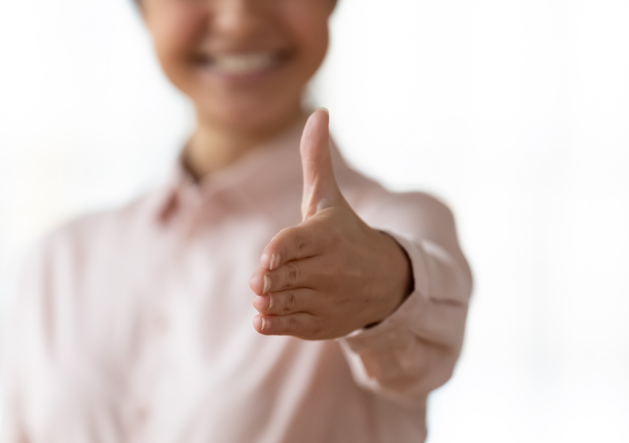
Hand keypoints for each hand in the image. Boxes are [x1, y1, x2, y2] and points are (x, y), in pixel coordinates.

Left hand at [249, 109, 412, 339]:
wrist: (387, 281)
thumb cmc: (346, 232)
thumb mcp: (329, 197)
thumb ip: (316, 159)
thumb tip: (320, 112)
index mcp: (325, 236)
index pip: (296, 243)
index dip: (280, 252)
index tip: (266, 260)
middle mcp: (328, 269)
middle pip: (284, 275)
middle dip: (270, 278)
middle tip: (259, 281)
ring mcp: (326, 299)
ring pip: (286, 300)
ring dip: (270, 300)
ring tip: (263, 296)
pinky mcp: (322, 323)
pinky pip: (292, 325)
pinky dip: (275, 323)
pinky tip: (262, 318)